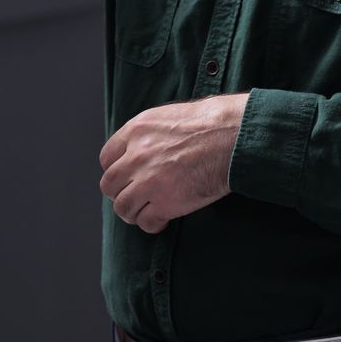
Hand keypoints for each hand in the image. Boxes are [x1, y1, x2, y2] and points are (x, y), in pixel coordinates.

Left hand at [98, 94, 245, 233]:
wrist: (233, 137)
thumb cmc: (210, 123)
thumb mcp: (168, 116)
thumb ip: (148, 134)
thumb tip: (140, 149)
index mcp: (136, 131)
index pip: (107, 158)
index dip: (116, 170)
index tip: (126, 177)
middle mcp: (137, 156)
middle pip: (109, 185)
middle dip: (120, 193)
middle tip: (135, 196)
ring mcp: (149, 181)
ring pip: (123, 207)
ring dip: (133, 212)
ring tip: (146, 212)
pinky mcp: (166, 203)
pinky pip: (146, 222)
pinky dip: (152, 224)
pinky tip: (162, 220)